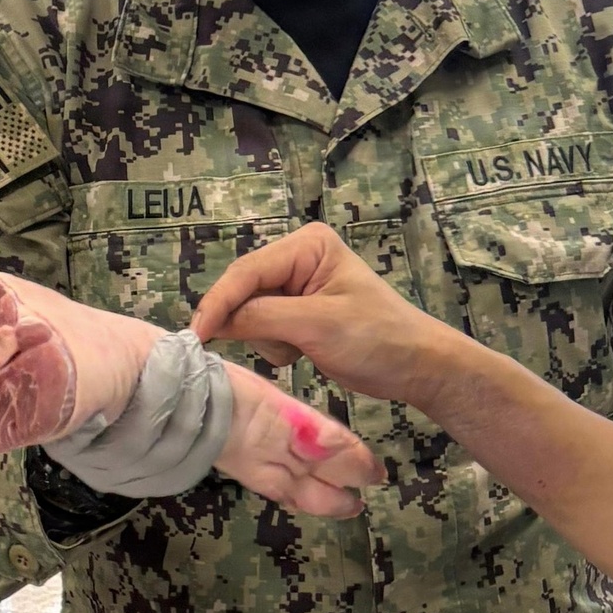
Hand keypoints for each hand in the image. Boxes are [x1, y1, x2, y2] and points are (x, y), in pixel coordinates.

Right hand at [190, 222, 443, 405]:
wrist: (417, 367)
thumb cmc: (378, 338)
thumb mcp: (319, 325)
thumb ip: (264, 318)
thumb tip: (214, 322)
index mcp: (307, 245)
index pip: (247, 271)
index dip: (219, 303)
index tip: (196, 336)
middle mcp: (297, 257)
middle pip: (244, 290)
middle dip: (249, 323)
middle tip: (268, 349)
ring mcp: (296, 285)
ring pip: (249, 312)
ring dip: (266, 339)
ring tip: (300, 351)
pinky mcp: (297, 312)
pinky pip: (263, 328)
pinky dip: (274, 346)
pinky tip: (302, 353)